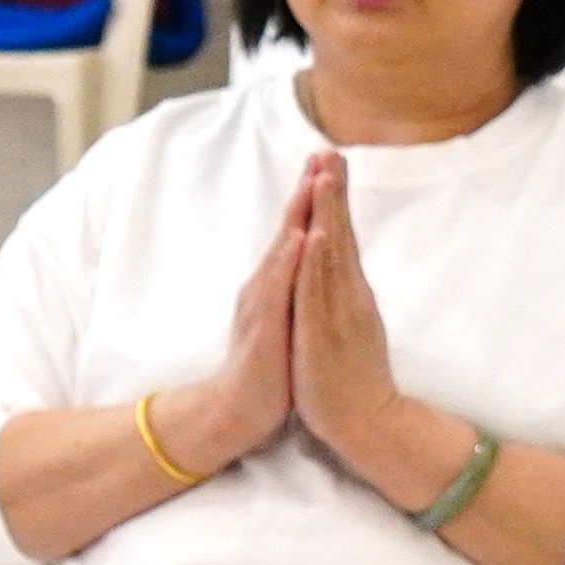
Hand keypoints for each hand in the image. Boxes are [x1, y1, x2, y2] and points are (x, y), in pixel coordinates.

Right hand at [145, 181, 307, 476]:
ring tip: (314, 181)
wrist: (235, 412)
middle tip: (324, 152)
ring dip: (299, 214)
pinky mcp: (265, 328)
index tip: (329, 164)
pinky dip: (290, 262)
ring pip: (284, 251)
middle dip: (307, 191)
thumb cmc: (266, 369)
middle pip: (290, 230)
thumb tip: (307, 269)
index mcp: (275, 286)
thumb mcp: (285, 321)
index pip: (297, 234)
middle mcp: (266, 287)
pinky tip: (301, 238)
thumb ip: (293, 292)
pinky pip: (280, 290)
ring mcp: (264, 305)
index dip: (312, 199)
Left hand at [287, 151, 416, 481]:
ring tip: (323, 177)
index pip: (340, 236)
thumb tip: (340, 265)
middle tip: (330, 150)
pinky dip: (317, 262)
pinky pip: (319, 292)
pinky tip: (316, 235)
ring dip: (327, 214)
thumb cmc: (353, 375)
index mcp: (349, 293)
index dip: (333, 198)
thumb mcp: (349, 324)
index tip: (329, 159)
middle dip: (332, 191)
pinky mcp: (325, 333)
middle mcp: (348, 296)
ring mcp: (338, 313)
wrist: (368, 421)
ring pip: (330, 255)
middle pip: (338, 234)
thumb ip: (344, 293)